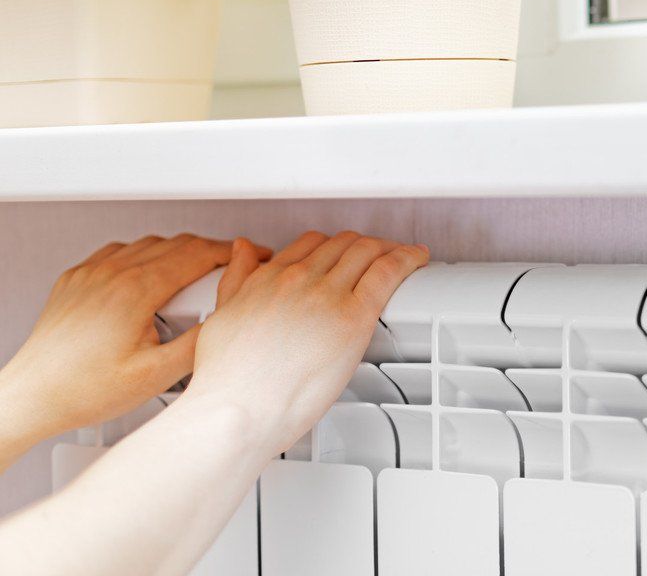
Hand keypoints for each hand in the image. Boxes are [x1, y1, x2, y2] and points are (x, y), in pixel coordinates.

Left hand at [0, 234, 269, 471]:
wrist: (34, 396)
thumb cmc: (83, 390)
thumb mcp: (155, 376)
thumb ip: (198, 345)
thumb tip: (225, 324)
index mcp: (136, 291)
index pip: (197, 254)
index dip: (232, 254)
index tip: (250, 256)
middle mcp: (112, 274)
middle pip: (177, 243)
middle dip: (211, 252)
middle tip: (228, 270)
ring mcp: (91, 273)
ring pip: (148, 243)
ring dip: (178, 253)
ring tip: (191, 278)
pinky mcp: (76, 280)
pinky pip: (118, 251)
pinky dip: (144, 255)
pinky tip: (148, 276)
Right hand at [185, 231, 428, 456]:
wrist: (234, 411)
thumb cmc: (227, 381)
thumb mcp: (221, 317)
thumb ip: (236, 280)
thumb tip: (243, 250)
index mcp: (267, 279)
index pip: (310, 244)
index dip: (334, 245)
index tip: (346, 253)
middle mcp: (298, 279)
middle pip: (342, 244)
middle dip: (365, 246)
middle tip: (382, 255)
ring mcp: (326, 295)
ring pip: (367, 251)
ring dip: (390, 249)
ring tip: (404, 256)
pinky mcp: (352, 316)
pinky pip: (387, 272)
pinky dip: (408, 258)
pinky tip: (418, 259)